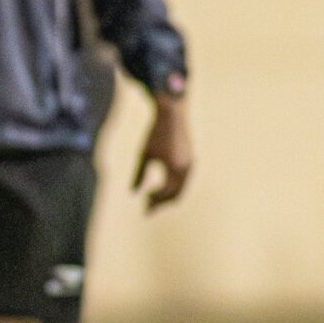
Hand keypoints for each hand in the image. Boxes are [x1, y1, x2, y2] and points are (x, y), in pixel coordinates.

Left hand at [134, 92, 193, 211]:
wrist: (172, 113)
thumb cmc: (155, 133)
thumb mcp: (144, 154)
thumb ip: (138, 174)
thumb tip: (132, 192)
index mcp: (174, 169)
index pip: (165, 194)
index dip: (154, 202)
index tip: (144, 208)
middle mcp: (186, 169)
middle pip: (176, 195)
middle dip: (162, 203)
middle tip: (148, 209)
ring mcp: (191, 164)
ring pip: (181, 188)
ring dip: (168, 196)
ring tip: (152, 199)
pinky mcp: (191, 159)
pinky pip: (183, 180)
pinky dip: (173, 186)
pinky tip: (161, 186)